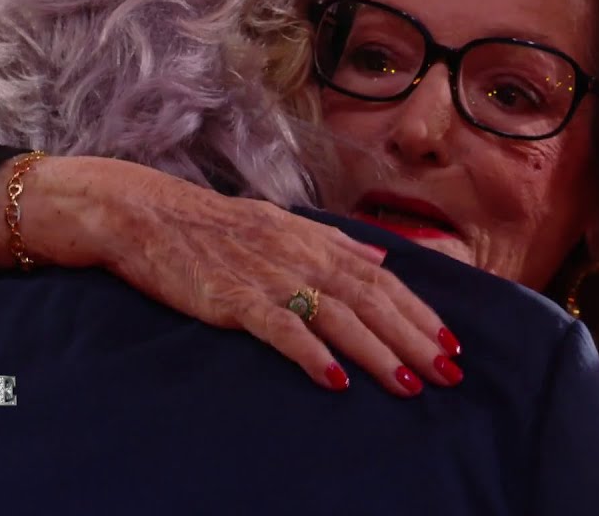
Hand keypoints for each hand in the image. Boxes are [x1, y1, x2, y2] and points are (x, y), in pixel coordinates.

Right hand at [0, 155, 463, 395]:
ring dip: (378, 351)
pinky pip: (281, 328)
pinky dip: (311, 353)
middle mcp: (300, 254)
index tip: (451, 341)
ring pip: (337, 315)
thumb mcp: (280, 223)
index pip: (381, 276)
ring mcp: (268, 275)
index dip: (419, 310)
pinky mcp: (234, 297)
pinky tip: (336, 379)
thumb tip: (379, 253)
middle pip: (371, 298)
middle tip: (449, 372)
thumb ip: (333, 240)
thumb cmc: (214, 224)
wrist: (147, 214)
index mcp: (314, 238)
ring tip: (410, 384)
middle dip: (415, 337)